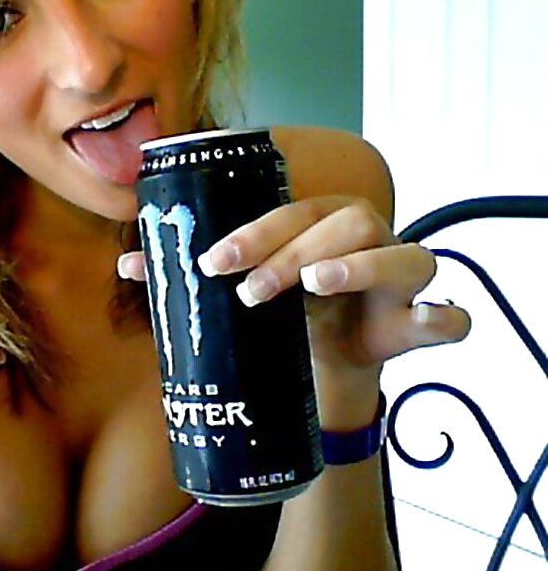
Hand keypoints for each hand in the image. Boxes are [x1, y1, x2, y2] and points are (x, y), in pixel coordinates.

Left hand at [118, 196, 471, 422]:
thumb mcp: (243, 290)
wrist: (328, 358)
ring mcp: (396, 274)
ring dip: (356, 266)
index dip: (253, 232)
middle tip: (246, 290)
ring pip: (395, 253)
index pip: (288, 212)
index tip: (210, 262)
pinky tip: (426, 320)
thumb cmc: (284, 312)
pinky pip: (446, 315)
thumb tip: (124, 266)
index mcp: (317, 223)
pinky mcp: (416, 319)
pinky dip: (442, 316)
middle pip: (336, 225)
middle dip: (288, 253)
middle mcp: (363, 236)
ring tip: (314, 287)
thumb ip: (193, 277)